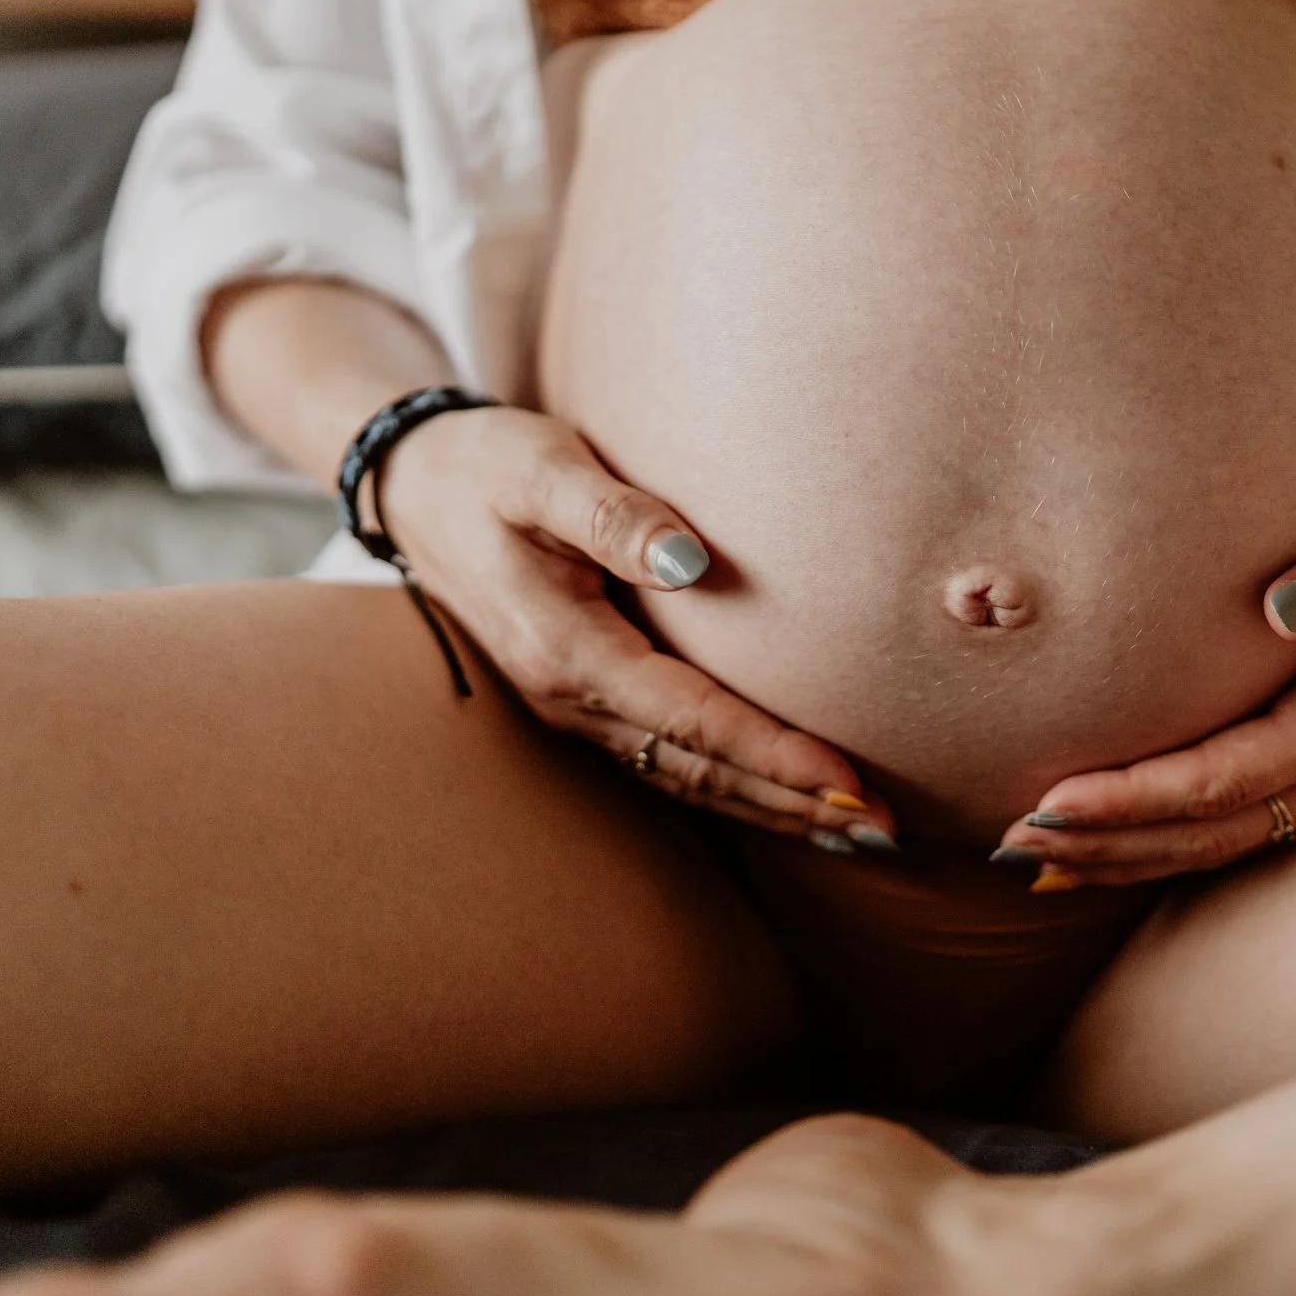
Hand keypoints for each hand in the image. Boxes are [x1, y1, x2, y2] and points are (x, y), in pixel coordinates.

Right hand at [379, 406, 897, 854]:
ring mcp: (574, 708)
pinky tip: (787, 796)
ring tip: (856, 829)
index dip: (771, 754)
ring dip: (770, 808)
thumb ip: (613, 513)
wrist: (413, 486)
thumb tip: (690, 559)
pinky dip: (734, 785)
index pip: (689, 719)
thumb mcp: (542, 468)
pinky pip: (669, 761)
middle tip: (882, 829)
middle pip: (697, 770)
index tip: (846, 780)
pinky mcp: (586, 700)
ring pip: (685, 778)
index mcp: (565, 648)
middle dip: (791, 803)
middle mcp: (570, 697)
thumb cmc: (486, 465)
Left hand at [994, 498, 1295, 887]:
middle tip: (1008, 847)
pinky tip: (1100, 856)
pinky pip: (1234, 834)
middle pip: (1204, 831)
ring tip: (1030, 864)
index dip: (1134, 796)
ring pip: (1214, 845)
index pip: (1222, 778)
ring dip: (1123, 858)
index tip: (1051, 799)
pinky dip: (1162, 850)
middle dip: (1105, 843)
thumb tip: (1282, 603)